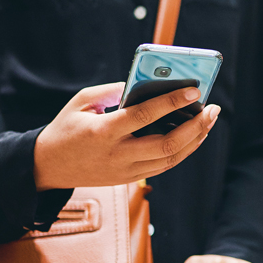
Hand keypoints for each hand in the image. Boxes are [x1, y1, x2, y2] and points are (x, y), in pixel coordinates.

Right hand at [33, 82, 218, 189]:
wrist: (49, 167)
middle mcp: (117, 155)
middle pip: (166, 145)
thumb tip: (145, 83)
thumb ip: (112, 90)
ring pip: (170, 160)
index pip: (144, 116)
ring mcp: (125, 171)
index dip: (171, 103)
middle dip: (195, 126)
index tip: (194, 90)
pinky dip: (183, 150)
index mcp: (102, 132)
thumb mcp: (81, 101)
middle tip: (212, 108)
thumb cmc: (66, 128)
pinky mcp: (130, 179)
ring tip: (209, 119)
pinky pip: (164, 166)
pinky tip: (194, 134)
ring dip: (195, 140)